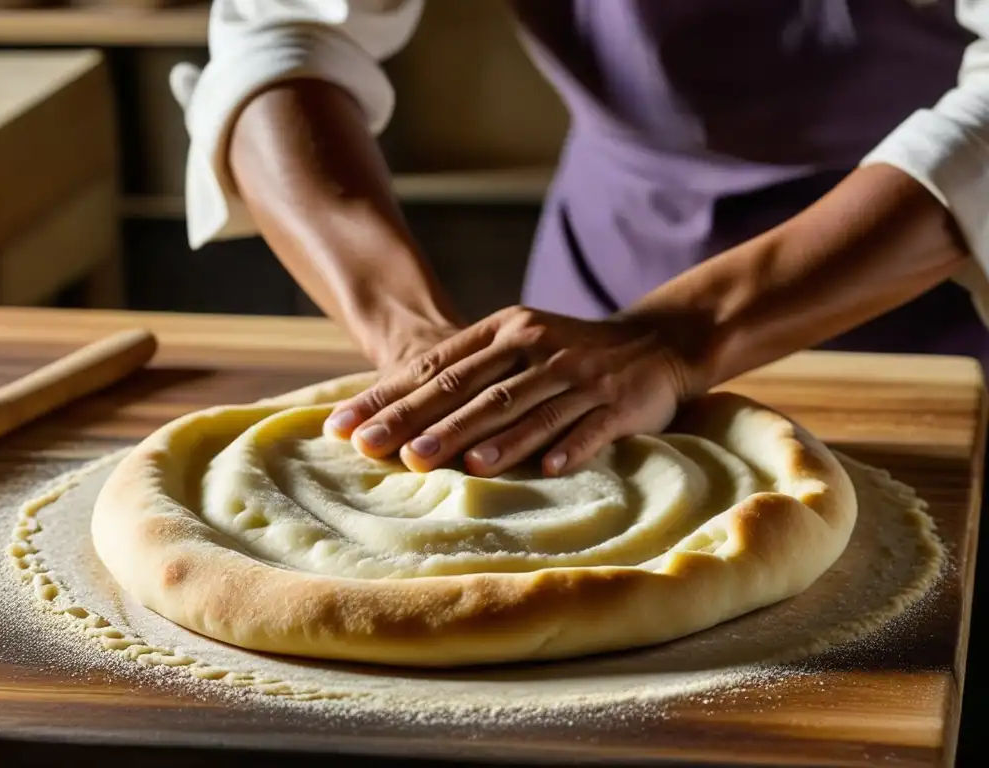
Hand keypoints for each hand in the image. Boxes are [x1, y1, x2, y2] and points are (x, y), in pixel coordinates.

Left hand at [323, 306, 701, 476]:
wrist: (655, 342)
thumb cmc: (567, 351)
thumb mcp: (516, 341)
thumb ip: (466, 367)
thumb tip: (394, 406)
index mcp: (506, 330)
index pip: (436, 367)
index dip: (389, 398)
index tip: (345, 428)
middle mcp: (538, 349)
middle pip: (473, 390)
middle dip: (421, 422)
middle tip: (377, 450)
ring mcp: (580, 377)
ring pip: (527, 410)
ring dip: (489, 440)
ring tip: (451, 465)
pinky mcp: (617, 403)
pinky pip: (590, 429)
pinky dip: (568, 447)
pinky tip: (546, 468)